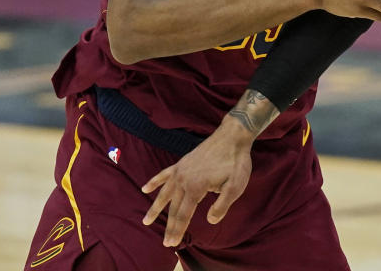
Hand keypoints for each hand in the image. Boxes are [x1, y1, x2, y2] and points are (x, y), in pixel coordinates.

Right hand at [141, 117, 252, 246]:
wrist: (232, 136)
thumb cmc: (236, 162)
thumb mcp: (236, 186)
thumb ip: (222, 205)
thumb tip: (210, 221)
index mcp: (195, 187)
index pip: (183, 214)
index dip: (178, 230)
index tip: (172, 244)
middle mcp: (183, 179)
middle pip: (174, 207)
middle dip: (170, 226)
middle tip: (166, 243)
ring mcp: (180, 170)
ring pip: (165, 193)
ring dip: (155, 208)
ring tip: (146, 221)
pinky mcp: (181, 163)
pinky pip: (164, 174)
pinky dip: (154, 182)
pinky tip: (144, 188)